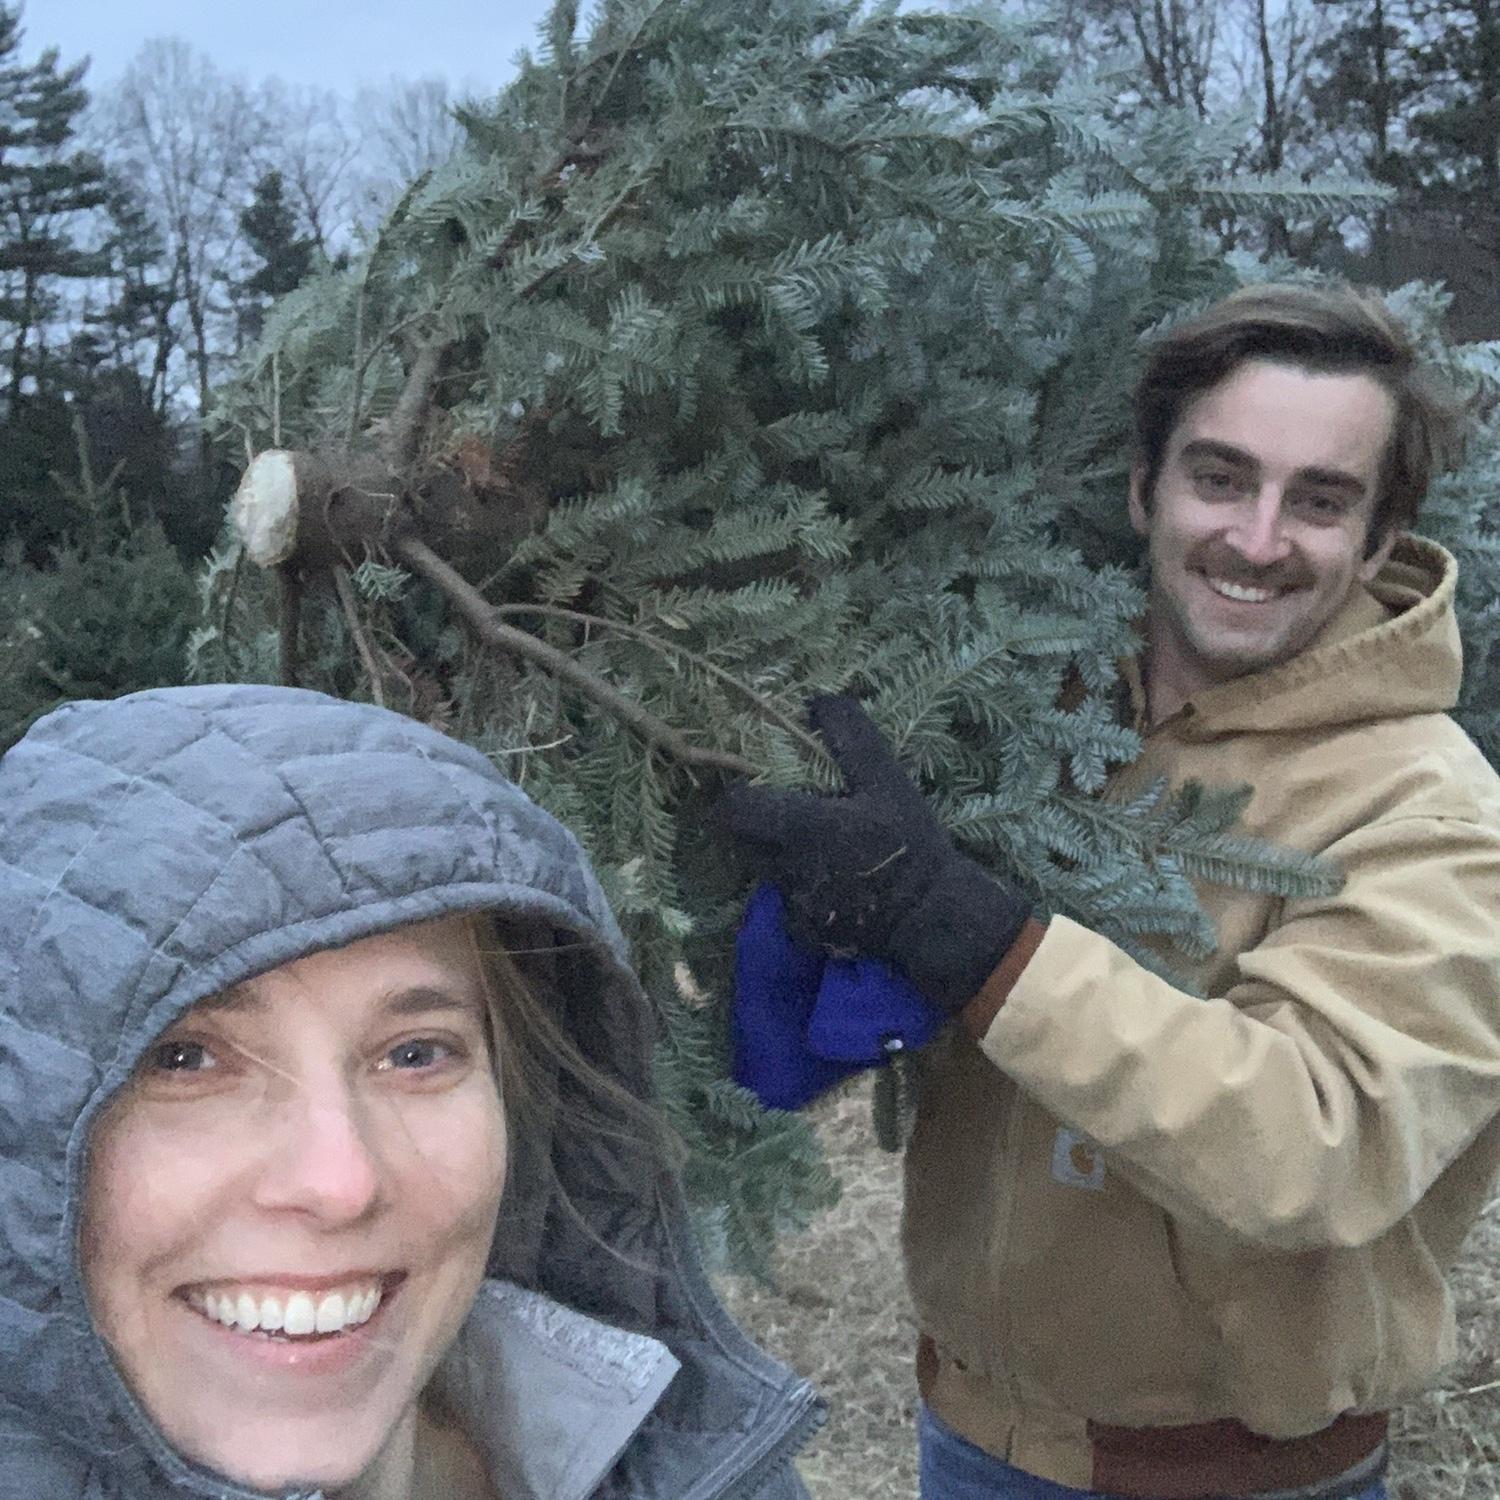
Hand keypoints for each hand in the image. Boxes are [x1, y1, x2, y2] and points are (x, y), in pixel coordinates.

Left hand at [722, 695, 1031, 1009]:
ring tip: (816, 843)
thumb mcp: (889, 783)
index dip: (735, 796)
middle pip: (741, 842)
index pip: (734, 811)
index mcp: (801, 828)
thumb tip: (818, 699)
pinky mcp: (804, 933)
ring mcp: (793, 905)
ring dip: (779, 854)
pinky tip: (833, 879)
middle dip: (753, 825)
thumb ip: (852, 740)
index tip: (753, 783)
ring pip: (764, 871)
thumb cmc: (912, 846)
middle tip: (782, 809)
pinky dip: (800, 888)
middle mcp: (786, 868)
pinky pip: (787, 903)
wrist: (933, 919)